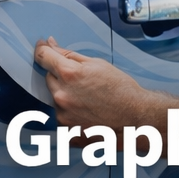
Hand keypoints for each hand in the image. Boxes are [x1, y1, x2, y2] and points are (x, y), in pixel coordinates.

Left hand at [34, 38, 158, 128]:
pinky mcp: (66, 132)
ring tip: (90, 101)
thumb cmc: (122, 90)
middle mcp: (61, 95)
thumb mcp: (97, 64)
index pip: (43, 57)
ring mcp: (63, 116)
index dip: (42, 50)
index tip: (42, 48)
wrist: (136, 119)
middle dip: (61, 78)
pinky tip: (89, 114)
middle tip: (84, 83)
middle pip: (49, 79)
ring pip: (55, 99)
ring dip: (66, 97)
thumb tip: (51, 45)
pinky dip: (71, 114)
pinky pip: (62, 117)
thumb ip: (69, 55)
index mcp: (69, 74)